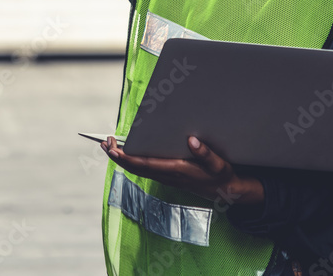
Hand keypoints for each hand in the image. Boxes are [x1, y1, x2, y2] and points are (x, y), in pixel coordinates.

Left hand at [101, 135, 263, 205]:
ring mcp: (167, 177)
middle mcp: (168, 175)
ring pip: (138, 169)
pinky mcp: (169, 176)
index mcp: (176, 170)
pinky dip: (132, 160)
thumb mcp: (219, 165)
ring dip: (122, 158)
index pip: (144, 164)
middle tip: (104, 142)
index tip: (113, 148)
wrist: (228, 192)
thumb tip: (192, 140)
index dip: (126, 157)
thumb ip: (206, 153)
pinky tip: (128, 152)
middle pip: (135, 167)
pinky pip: (145, 169)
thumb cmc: (222, 176)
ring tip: (109, 145)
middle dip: (117, 156)